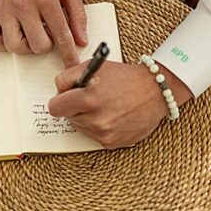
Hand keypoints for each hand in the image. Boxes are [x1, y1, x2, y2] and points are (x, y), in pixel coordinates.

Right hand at [0, 0, 86, 65]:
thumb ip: (78, 14)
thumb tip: (81, 40)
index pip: (61, 35)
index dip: (68, 54)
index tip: (72, 64)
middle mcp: (23, 6)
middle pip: (37, 45)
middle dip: (46, 46)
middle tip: (46, 34)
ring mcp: (4, 10)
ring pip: (14, 46)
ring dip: (25, 46)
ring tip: (29, 34)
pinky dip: (1, 44)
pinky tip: (11, 35)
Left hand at [47, 60, 192, 148]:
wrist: (155, 91)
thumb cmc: (125, 77)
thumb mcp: (94, 67)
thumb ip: (69, 76)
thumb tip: (58, 89)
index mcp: (88, 98)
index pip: (55, 107)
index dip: (60, 99)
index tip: (67, 96)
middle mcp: (95, 119)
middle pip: (68, 117)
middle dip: (75, 107)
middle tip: (90, 97)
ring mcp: (104, 133)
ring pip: (80, 127)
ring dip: (87, 117)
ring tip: (104, 105)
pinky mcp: (112, 143)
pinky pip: (93, 136)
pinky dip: (99, 127)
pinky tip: (112, 115)